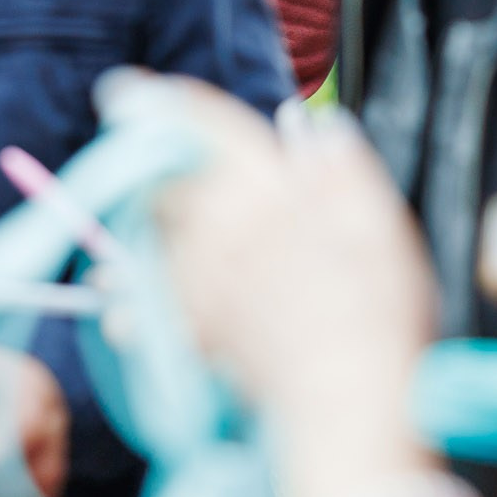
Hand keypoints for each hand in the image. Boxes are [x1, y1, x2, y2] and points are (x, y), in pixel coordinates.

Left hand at [148, 78, 440, 496]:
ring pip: (146, 241)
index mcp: (263, 184)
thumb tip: (325, 130)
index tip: (123, 93)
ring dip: (133, 239)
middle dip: (147, 175)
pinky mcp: (188, 326)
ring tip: (116, 253)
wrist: (345, 403)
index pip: (203, 126)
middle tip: (140, 171)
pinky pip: (143, 304)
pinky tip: (125, 309)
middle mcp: (217, 220)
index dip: (164, 103)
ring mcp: (197, 276)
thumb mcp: (380, 226)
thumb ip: (345, 171)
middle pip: (160, 182)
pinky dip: (131, 304)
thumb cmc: (375, 313)